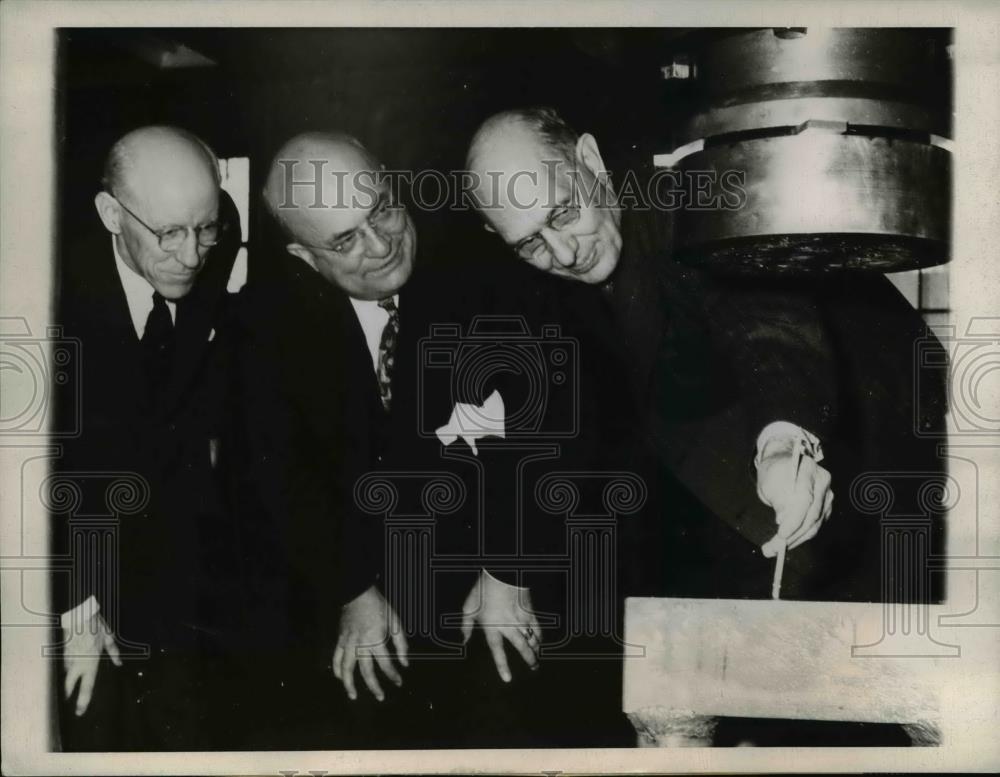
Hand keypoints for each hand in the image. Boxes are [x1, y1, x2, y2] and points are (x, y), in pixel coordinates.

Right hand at [63, 613, 120, 715]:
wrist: (79, 614)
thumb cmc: (95, 626)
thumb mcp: (109, 638)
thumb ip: (113, 652)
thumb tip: (119, 663)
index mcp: (91, 662)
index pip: (86, 686)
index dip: (83, 700)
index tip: (79, 711)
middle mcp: (78, 663)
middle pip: (69, 685)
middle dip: (68, 695)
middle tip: (68, 702)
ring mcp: (68, 658)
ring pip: (66, 673)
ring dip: (68, 679)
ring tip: (68, 687)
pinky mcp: (62, 652)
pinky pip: (64, 664)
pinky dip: (67, 667)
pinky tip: (69, 667)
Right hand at [332, 585, 407, 700]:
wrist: (358, 594)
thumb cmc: (379, 607)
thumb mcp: (395, 622)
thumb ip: (401, 643)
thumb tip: (404, 662)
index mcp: (376, 639)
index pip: (385, 663)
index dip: (393, 675)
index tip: (398, 682)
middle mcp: (361, 644)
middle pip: (366, 671)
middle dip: (374, 686)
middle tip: (380, 697)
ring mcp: (348, 643)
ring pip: (346, 669)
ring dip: (349, 684)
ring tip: (353, 695)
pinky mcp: (340, 640)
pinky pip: (336, 658)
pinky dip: (337, 670)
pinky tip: (340, 678)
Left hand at [460, 570, 540, 682]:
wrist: (502, 573)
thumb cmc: (483, 589)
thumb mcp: (469, 606)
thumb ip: (466, 625)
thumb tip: (464, 640)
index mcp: (492, 626)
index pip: (498, 651)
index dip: (502, 666)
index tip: (508, 679)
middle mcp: (508, 626)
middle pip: (521, 647)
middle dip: (529, 659)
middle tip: (533, 668)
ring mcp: (521, 619)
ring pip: (532, 639)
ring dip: (535, 650)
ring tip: (537, 659)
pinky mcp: (529, 611)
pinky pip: (537, 627)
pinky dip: (540, 636)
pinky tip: (540, 642)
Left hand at [757, 436, 833, 556]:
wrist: (783, 465)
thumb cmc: (774, 472)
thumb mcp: (770, 482)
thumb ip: (778, 499)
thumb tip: (783, 521)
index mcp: (808, 469)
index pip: (804, 499)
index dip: (794, 519)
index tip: (780, 534)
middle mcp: (823, 482)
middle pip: (811, 515)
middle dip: (791, 535)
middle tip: (771, 549)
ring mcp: (827, 495)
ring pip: (814, 524)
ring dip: (794, 540)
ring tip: (773, 549)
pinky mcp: (826, 508)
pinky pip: (814, 526)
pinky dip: (800, 537)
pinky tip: (786, 543)